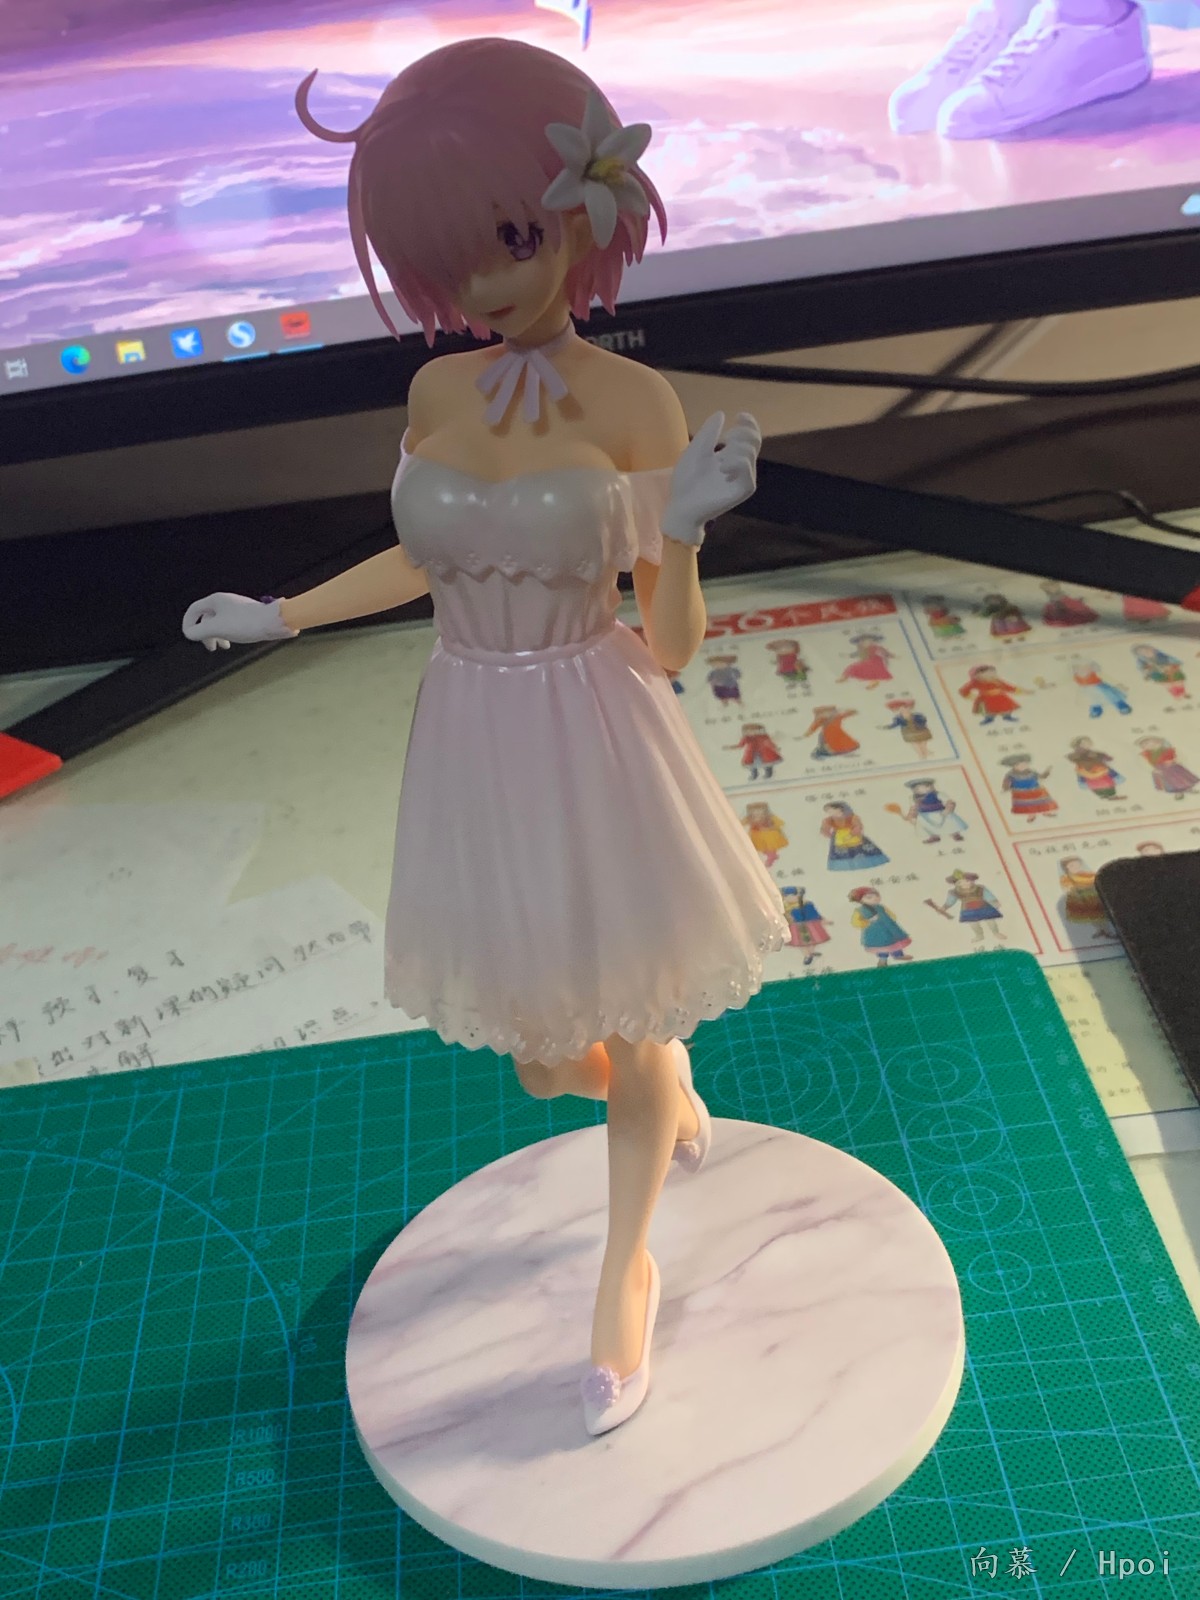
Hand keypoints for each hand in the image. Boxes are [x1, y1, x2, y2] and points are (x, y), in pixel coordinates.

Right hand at [181, 593, 296, 651]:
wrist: (274, 622)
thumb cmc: (246, 623)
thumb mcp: (217, 628)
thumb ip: (199, 632)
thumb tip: (189, 634)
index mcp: (216, 601)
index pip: (194, 610)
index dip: (188, 623)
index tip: (189, 636)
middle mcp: (225, 602)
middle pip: (207, 617)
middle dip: (205, 634)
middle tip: (210, 647)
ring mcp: (236, 608)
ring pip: (220, 622)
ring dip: (218, 635)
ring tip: (224, 647)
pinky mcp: (247, 615)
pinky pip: (231, 624)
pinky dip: (229, 633)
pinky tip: (235, 640)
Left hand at [660, 411, 760, 546]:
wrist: (680, 505)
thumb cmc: (685, 482)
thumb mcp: (695, 450)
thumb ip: (708, 433)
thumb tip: (721, 413)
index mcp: (729, 456)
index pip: (750, 436)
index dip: (749, 423)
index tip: (739, 415)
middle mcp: (739, 466)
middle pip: (755, 440)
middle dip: (742, 432)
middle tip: (725, 438)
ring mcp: (742, 479)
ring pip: (750, 452)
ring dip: (735, 448)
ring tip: (719, 460)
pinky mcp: (743, 490)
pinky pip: (748, 468)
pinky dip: (737, 462)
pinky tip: (723, 468)